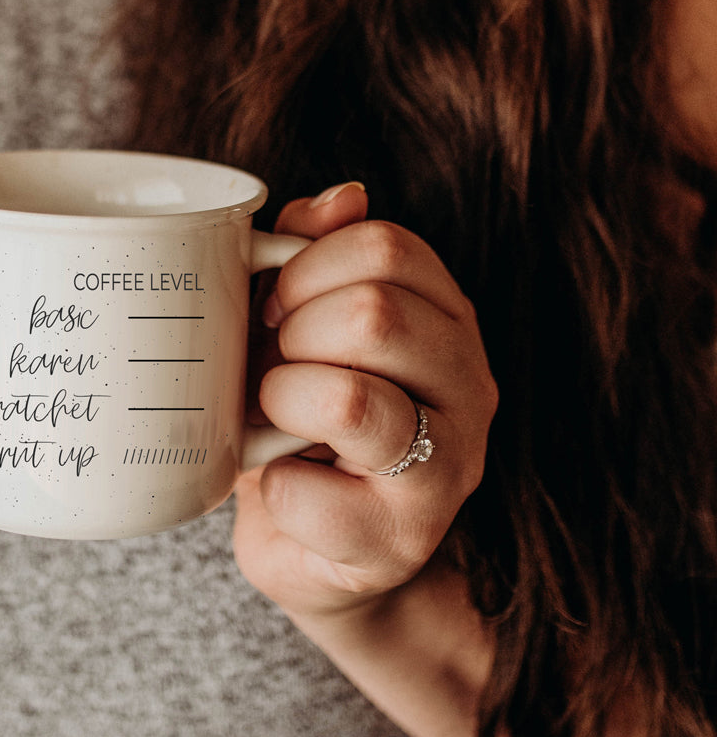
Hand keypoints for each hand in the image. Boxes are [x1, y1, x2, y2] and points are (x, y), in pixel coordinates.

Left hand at [234, 183, 496, 623]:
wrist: (316, 538)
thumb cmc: (302, 408)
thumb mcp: (302, 318)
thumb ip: (316, 249)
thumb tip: (342, 196)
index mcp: (446, 316)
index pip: (386, 248)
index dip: (306, 267)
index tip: (276, 304)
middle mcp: (468, 386)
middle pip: (374, 314)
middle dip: (293, 335)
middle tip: (276, 363)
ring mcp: (446, 468)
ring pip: (351, 400)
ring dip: (281, 401)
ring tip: (275, 415)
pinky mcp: (399, 540)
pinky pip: (306, 493)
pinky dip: (268, 485)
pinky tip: (284, 483)